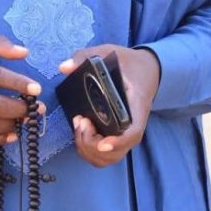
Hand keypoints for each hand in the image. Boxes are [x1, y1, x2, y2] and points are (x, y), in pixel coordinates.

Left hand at [58, 45, 159, 167]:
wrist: (147, 68)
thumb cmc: (129, 62)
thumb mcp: (109, 52)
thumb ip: (86, 56)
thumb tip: (63, 67)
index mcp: (137, 105)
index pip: (133, 132)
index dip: (118, 143)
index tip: (102, 144)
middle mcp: (134, 124)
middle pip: (117, 152)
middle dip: (92, 145)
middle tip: (81, 121)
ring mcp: (126, 131)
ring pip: (110, 158)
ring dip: (89, 149)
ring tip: (80, 125)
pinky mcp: (118, 133)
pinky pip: (106, 154)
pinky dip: (89, 150)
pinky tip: (82, 130)